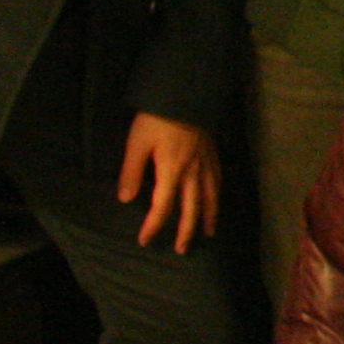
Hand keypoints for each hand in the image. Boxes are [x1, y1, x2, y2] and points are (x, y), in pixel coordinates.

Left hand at [115, 114, 220, 251]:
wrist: (183, 93)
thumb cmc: (156, 118)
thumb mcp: (137, 143)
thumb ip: (131, 172)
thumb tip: (126, 199)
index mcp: (172, 170)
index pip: (163, 206)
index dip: (154, 225)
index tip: (145, 240)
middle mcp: (192, 171)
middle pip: (191, 208)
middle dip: (186, 230)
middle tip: (181, 249)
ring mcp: (205, 162)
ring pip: (210, 196)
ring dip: (208, 217)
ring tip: (209, 233)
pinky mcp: (211, 153)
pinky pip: (217, 181)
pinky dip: (217, 195)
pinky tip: (215, 200)